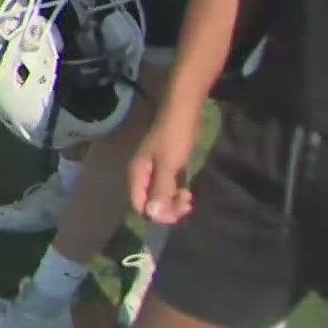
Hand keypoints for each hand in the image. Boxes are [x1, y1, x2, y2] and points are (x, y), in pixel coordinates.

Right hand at [131, 109, 200, 224]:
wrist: (184, 112)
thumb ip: (160, 190)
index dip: (156, 214)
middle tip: (187, 205)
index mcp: (138, 174)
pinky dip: (177, 194)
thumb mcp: (168, 165)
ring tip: (189, 198)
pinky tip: (188, 193)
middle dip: (168, 208)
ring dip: (174, 202)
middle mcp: (144, 175)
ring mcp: (156, 171)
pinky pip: (169, 187)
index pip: (139, 205)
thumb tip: (153, 215)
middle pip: (151, 203)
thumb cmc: (174, 137)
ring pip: (161, 196)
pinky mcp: (168, 167)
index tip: (176, 214)